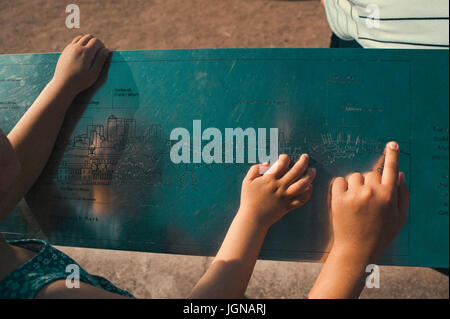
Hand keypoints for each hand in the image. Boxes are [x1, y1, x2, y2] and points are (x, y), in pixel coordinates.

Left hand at [51, 34, 109, 97]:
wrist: (63, 85)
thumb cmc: (80, 81)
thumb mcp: (94, 73)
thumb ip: (101, 60)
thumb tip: (106, 50)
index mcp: (85, 52)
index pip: (96, 41)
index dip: (102, 45)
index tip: (103, 53)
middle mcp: (77, 47)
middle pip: (88, 37)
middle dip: (95, 42)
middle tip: (98, 52)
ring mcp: (70, 48)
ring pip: (81, 38)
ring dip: (87, 42)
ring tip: (90, 52)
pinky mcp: (65, 51)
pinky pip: (74, 42)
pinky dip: (80, 44)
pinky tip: (82, 55)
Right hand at [239, 154, 315, 229]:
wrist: (253, 218)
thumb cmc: (248, 199)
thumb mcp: (247, 181)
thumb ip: (255, 169)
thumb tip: (267, 163)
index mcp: (269, 179)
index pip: (282, 164)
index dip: (285, 158)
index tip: (284, 158)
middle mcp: (279, 187)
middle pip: (296, 172)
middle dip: (303, 162)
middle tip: (306, 157)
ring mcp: (285, 197)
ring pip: (302, 184)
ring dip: (309, 176)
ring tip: (313, 170)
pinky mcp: (288, 206)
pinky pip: (302, 199)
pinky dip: (308, 193)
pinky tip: (310, 187)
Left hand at [329, 141, 409, 262]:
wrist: (357, 249)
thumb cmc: (380, 234)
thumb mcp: (399, 217)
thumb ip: (402, 194)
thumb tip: (399, 174)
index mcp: (388, 195)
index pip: (391, 169)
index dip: (392, 155)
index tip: (391, 144)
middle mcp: (372, 192)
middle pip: (370, 174)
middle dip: (370, 183)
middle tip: (368, 201)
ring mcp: (354, 195)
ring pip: (354, 177)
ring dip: (355, 185)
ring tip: (356, 202)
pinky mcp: (338, 199)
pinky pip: (339, 181)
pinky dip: (341, 187)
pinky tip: (344, 200)